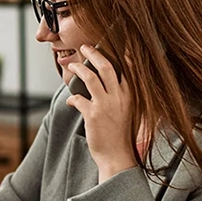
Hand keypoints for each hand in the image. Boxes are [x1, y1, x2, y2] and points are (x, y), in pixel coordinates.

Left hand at [66, 44, 135, 182]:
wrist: (117, 156)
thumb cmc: (120, 135)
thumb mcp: (128, 112)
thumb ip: (120, 97)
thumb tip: (107, 85)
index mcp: (130, 95)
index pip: (127, 69)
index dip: (122, 55)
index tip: (117, 44)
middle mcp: (119, 97)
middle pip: (106, 67)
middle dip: (94, 54)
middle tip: (85, 47)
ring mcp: (106, 105)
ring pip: (90, 78)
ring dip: (78, 69)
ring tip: (71, 65)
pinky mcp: (93, 115)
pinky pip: (78, 98)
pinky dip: (72, 98)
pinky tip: (71, 102)